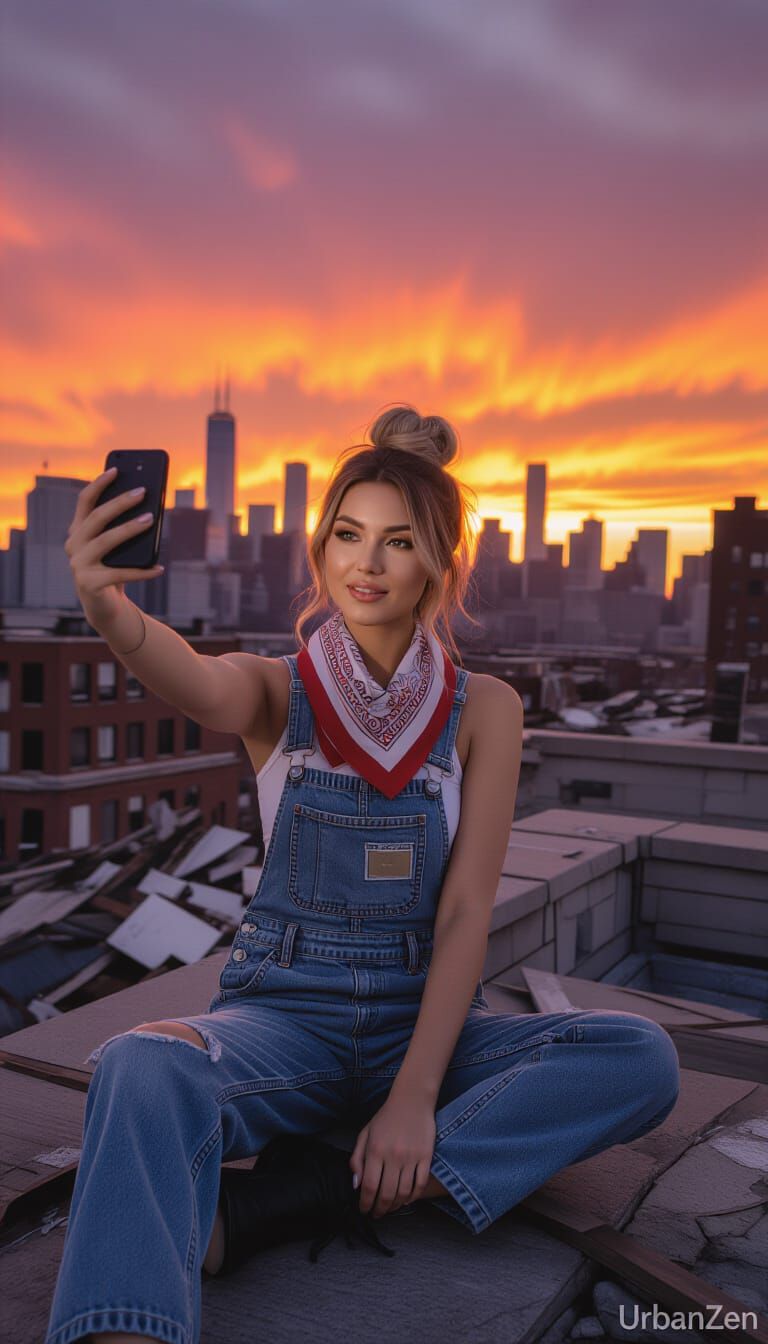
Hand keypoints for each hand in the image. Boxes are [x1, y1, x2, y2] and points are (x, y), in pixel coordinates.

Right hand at [64, 466, 162, 622]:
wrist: (105, 606)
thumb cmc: (114, 569)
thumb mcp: (117, 546)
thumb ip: (124, 528)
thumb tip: (151, 507)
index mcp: (78, 531)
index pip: (84, 501)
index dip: (99, 484)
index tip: (117, 469)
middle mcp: (74, 546)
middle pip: (96, 518)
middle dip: (120, 502)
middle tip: (143, 492)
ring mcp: (78, 566)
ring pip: (106, 541)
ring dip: (129, 528)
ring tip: (151, 519)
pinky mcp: (89, 584)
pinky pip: (120, 574)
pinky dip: (142, 571)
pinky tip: (159, 567)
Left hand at [349, 1094, 435, 1218]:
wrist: (412, 1100)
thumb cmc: (386, 1117)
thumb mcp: (365, 1134)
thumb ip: (357, 1159)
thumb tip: (356, 1185)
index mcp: (375, 1150)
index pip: (369, 1186)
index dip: (365, 1203)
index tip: (364, 1210)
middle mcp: (393, 1156)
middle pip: (386, 1194)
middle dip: (380, 1209)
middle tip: (377, 1214)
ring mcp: (411, 1157)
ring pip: (404, 1193)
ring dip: (395, 1206)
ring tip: (390, 1208)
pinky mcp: (427, 1157)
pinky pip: (420, 1184)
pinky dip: (413, 1197)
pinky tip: (406, 1200)